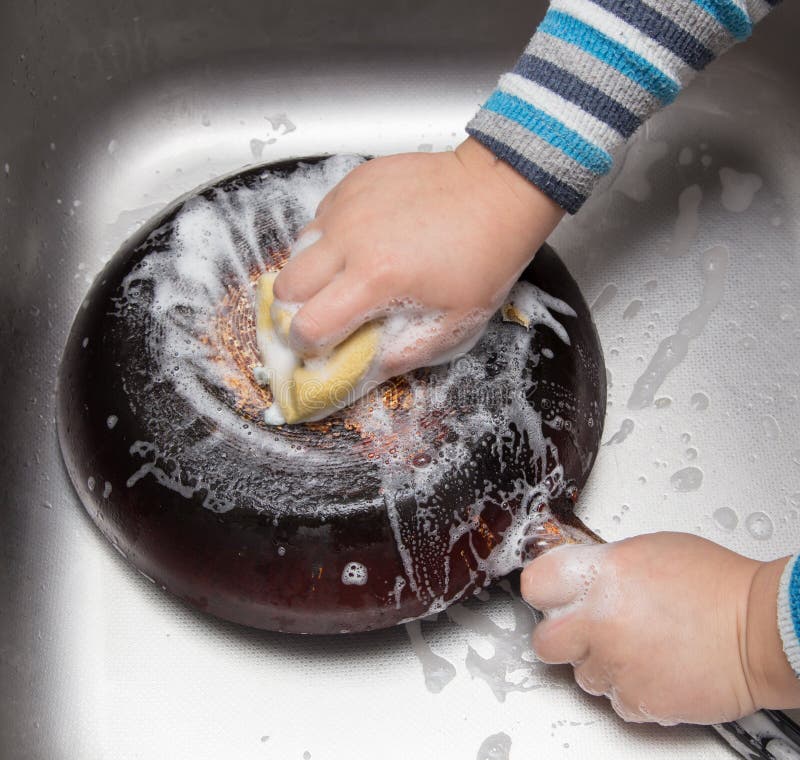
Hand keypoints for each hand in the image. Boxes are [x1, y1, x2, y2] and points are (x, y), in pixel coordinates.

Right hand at [273, 137, 563, 373]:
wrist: (496, 192)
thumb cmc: (483, 258)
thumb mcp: (455, 324)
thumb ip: (404, 354)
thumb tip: (365, 370)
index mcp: (375, 280)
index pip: (308, 324)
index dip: (307, 344)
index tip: (319, 346)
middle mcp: (350, 240)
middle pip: (285, 286)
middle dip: (295, 308)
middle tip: (323, 313)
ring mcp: (348, 207)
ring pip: (297, 249)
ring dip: (310, 272)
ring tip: (343, 276)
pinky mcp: (353, 183)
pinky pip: (319, 217)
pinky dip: (329, 237)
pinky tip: (360, 243)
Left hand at [521, 532, 799, 724]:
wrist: (762, 629)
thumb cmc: (716, 584)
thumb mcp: (648, 550)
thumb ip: (605, 564)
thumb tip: (582, 577)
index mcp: (601, 574)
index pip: (536, 583)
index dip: (544, 590)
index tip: (552, 595)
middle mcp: (601, 620)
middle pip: (545, 640)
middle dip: (562, 637)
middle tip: (584, 631)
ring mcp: (617, 663)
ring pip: (582, 675)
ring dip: (601, 664)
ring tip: (636, 647)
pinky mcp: (638, 699)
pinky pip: (616, 700)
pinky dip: (631, 689)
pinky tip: (653, 668)